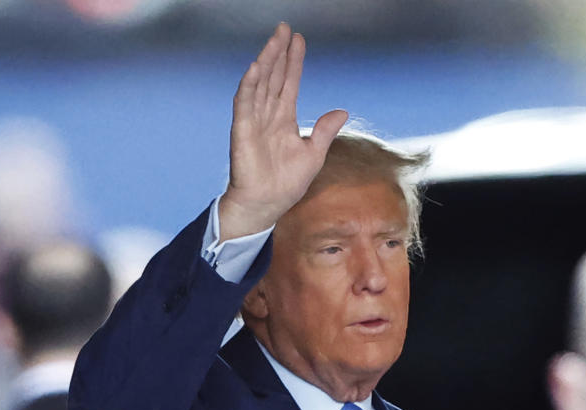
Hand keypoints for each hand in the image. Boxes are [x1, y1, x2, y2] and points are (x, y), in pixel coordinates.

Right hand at [219, 23, 348, 240]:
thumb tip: (342, 111)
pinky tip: (255, 67)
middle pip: (274, 77)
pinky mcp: (243, 131)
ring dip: (266, 61)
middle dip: (279, 52)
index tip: (298, 39)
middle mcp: (268, 116)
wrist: (266, 206)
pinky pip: (244, 104)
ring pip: (260, 84)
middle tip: (284, 28)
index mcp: (284, 120)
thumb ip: (324, 131)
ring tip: (274, 40)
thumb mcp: (313, 155)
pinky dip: (249, 85)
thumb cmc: (286, 185)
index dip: (293, 61)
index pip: (289, 83)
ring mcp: (254, 122)